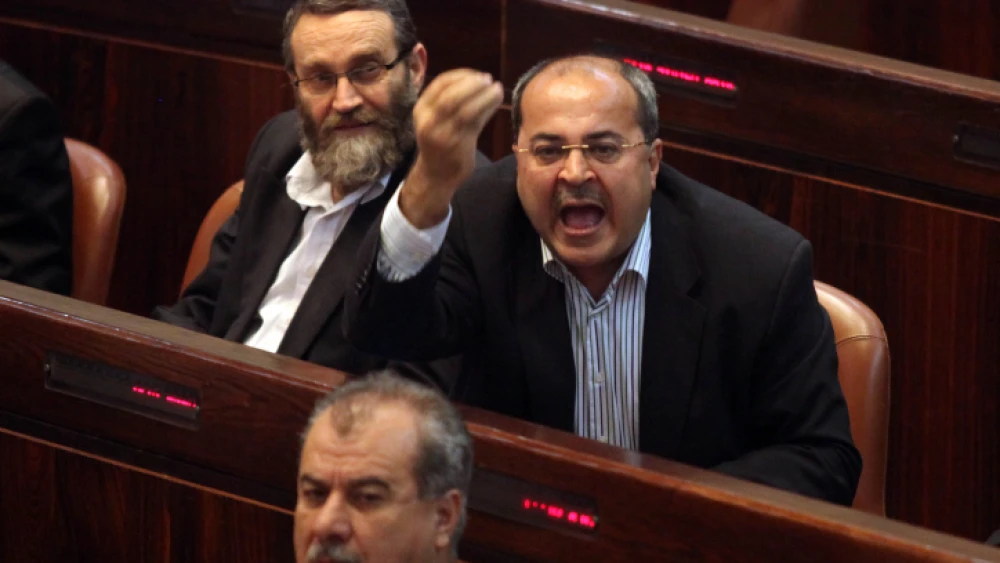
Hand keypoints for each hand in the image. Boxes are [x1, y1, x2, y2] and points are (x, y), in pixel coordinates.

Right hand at [400, 70, 503, 228]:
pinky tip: (496, 101)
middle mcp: (428, 121)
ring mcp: (443, 135)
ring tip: (497, 88)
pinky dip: (487, 108)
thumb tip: (484, 81)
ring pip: (465, 110)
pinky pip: (475, 122)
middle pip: (450, 96)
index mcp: (421, 109)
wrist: (435, 175)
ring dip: (483, 96)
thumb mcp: (438, 119)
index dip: (461, 75)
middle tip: (488, 79)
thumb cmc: (440, 142)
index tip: (477, 74)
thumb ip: (455, 101)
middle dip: (471, 84)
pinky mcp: (458, 146)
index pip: (440, 84)